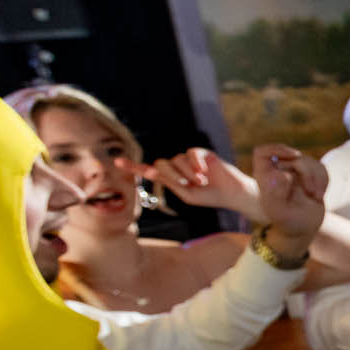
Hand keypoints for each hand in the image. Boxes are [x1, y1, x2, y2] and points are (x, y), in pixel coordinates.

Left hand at [118, 146, 256, 214]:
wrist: (232, 193)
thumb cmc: (210, 197)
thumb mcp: (187, 195)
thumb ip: (172, 184)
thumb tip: (155, 169)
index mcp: (171, 180)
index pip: (149, 171)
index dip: (133, 167)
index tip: (116, 163)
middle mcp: (177, 167)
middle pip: (161, 164)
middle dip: (172, 175)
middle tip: (188, 184)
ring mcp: (188, 159)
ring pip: (177, 160)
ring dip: (188, 173)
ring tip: (203, 181)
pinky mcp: (200, 153)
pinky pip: (190, 154)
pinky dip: (195, 164)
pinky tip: (205, 172)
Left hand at [250, 145, 327, 251]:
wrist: (303, 229)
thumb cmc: (288, 223)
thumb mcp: (280, 212)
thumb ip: (277, 194)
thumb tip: (283, 174)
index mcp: (265, 177)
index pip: (263, 152)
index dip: (277, 149)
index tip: (294, 156)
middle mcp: (278, 171)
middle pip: (292, 155)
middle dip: (305, 171)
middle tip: (310, 192)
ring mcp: (294, 172)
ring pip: (308, 160)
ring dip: (316, 178)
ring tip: (315, 196)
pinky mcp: (309, 175)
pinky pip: (320, 167)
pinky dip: (323, 180)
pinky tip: (320, 195)